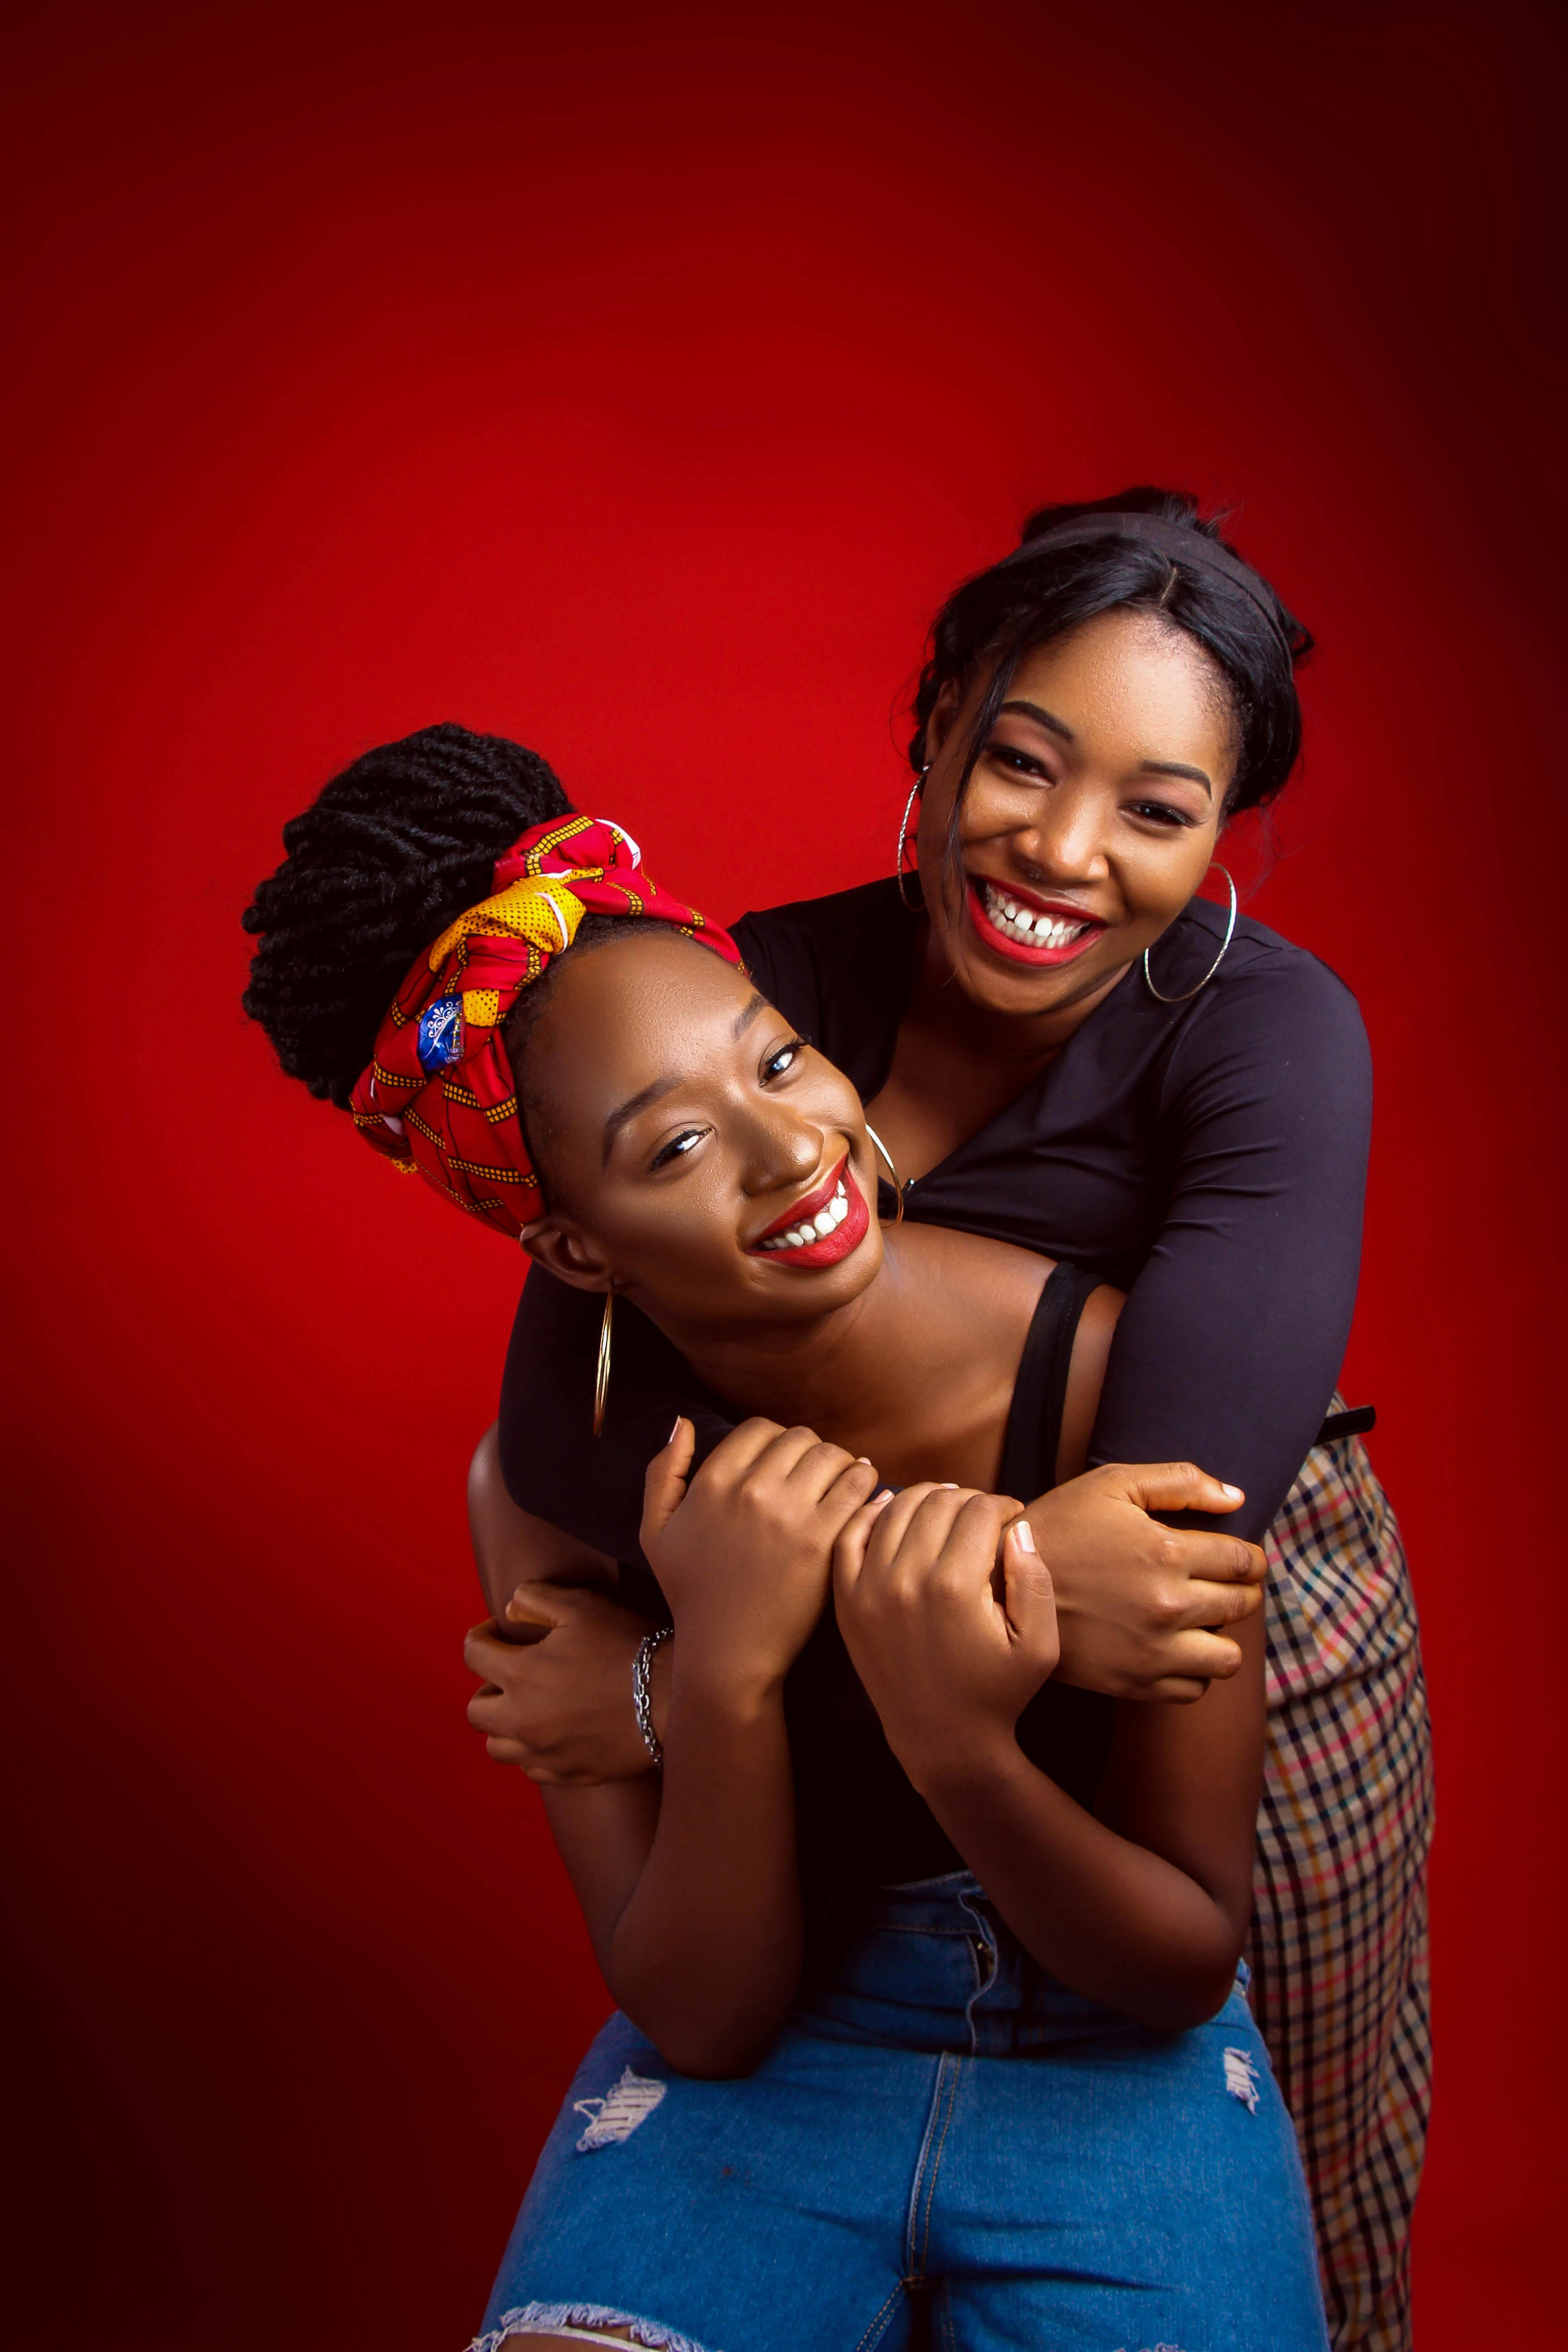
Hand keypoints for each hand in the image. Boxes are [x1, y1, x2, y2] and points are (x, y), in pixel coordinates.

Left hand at [463, 1584, 660, 1783]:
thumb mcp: (582, 1606)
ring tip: (528, 1705)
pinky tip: (554, 1730)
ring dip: (503, 1724)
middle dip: (486, 1686)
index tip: (501, 1629)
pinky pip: (530, 1769)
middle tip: (512, 1671)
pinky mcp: (569, 1774)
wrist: (673, 1699)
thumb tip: (509, 1609)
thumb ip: (535, 1599)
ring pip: (497, 1747)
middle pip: (475, 1711)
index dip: (481, 1634)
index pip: (472, 1654)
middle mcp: (523, 1721)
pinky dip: (532, 1750)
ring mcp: (545, 1753)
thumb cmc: (627, 1645)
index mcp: (520, 1675)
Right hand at [640, 1416, 880, 1694]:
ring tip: (839, 1486)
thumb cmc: (691, 1593)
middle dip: (808, 1454)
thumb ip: (663, 1472)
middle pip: (800, 1438)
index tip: (781, 1467)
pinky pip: (859, 1486)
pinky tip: (862, 1498)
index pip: (760, 1428)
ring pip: (833, 1455)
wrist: (728, 1652)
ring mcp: (790, 1515)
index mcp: (713, 1482)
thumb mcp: (656, 1531)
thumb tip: (682, 1423)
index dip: (774, 1442)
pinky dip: (865, 1485)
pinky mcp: (824, 1541)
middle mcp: (751, 1490)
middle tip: (814, 1479)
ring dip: (839, 1466)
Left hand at [833, 1485, 1056, 1789]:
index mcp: (955, 1587)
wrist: (942, 1741)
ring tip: (946, 1509)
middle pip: (937, 1503)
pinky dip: (870, 1514)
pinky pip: (849, 1537)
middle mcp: (906, 1581)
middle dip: (967, 1499)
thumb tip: (1017, 1526)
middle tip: (982, 1514)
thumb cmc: (997, 1693)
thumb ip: (1036, 1581)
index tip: (1011, 1515)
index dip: (1002, 1504)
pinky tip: (891, 1507)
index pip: (978, 1510)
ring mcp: (869, 1589)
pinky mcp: (848, 1602)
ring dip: (924, 1499)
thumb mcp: (1039, 1646)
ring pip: (895, 1510)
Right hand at [1026, 1463, 1266, 1702]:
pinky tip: (1173, 1648)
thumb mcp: (1111, 1485)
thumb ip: (1179, 1482)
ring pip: (1228, 1657)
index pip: (1245, 1561)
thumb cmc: (1058, 1525)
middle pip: (1242, 1605)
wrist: (1000, 1583)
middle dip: (1239, 1590)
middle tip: (1217, 1583)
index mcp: (1167, 1551)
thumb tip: (1236, 1499)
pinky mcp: (1134, 1683)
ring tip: (1200, 1621)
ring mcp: (1152, 1650)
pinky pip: (1194, 1689)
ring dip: (1221, 1636)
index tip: (1239, 1557)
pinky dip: (1193, 1672)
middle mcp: (1168, 1605)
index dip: (1249, 1557)